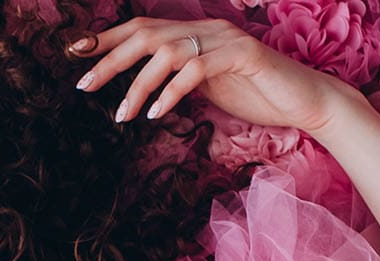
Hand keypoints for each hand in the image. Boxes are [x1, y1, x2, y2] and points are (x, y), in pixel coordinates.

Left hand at [69, 17, 355, 132]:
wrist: (304, 101)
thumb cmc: (256, 96)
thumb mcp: (208, 87)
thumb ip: (177, 79)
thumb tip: (143, 88)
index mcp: (196, 33)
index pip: (143, 28)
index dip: (108, 38)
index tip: (75, 53)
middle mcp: (207, 28)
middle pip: (146, 34)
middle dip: (110, 59)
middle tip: (83, 85)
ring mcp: (225, 39)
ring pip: (166, 52)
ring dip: (137, 85)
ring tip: (121, 114)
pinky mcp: (243, 54)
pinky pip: (196, 69)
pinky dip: (171, 92)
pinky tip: (158, 114)